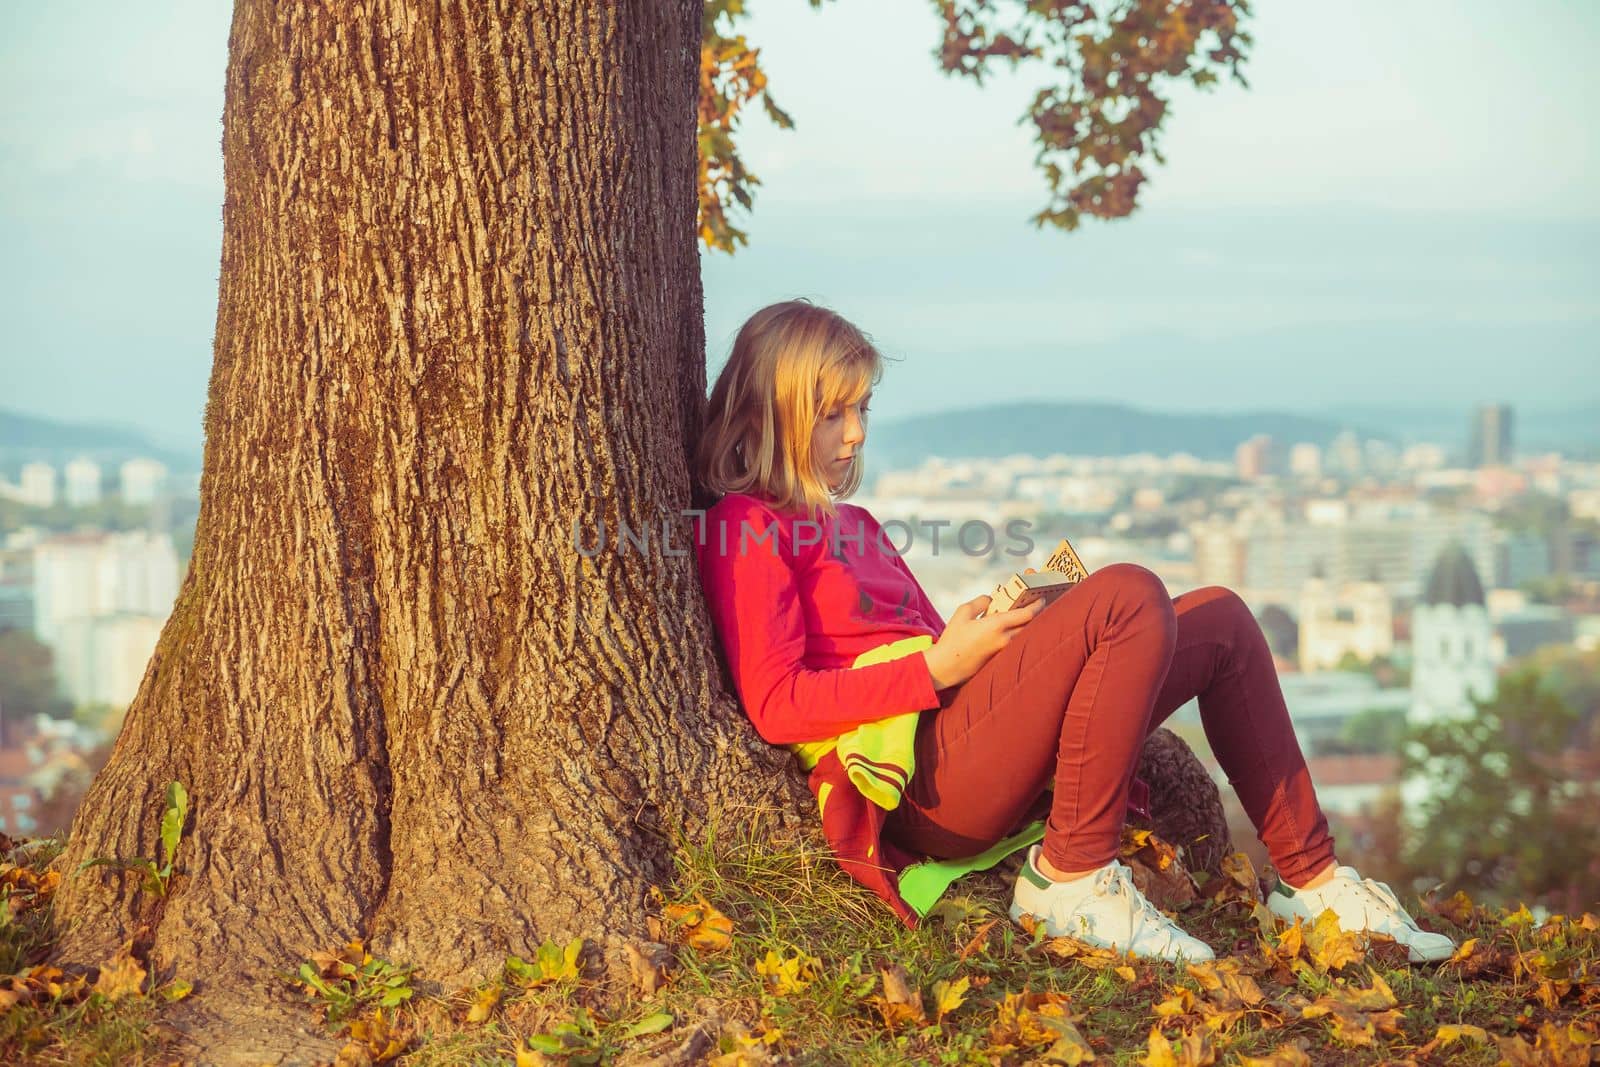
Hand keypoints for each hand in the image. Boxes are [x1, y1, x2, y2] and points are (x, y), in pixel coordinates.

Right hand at [923, 592, 1046, 689]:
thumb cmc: (952, 638)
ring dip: (1026, 625)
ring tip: (1022, 615)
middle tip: (1034, 604)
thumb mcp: (963, 611)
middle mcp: (1005, 639)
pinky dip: (1017, 634)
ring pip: (1024, 635)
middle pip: (1030, 625)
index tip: (1041, 598)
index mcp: (997, 625)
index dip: (1037, 605)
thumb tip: (992, 600)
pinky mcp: (1000, 658)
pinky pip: (1015, 642)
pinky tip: (1010, 628)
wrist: (946, 667)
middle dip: (1035, 614)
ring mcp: (1004, 650)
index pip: (1027, 614)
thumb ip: (981, 601)